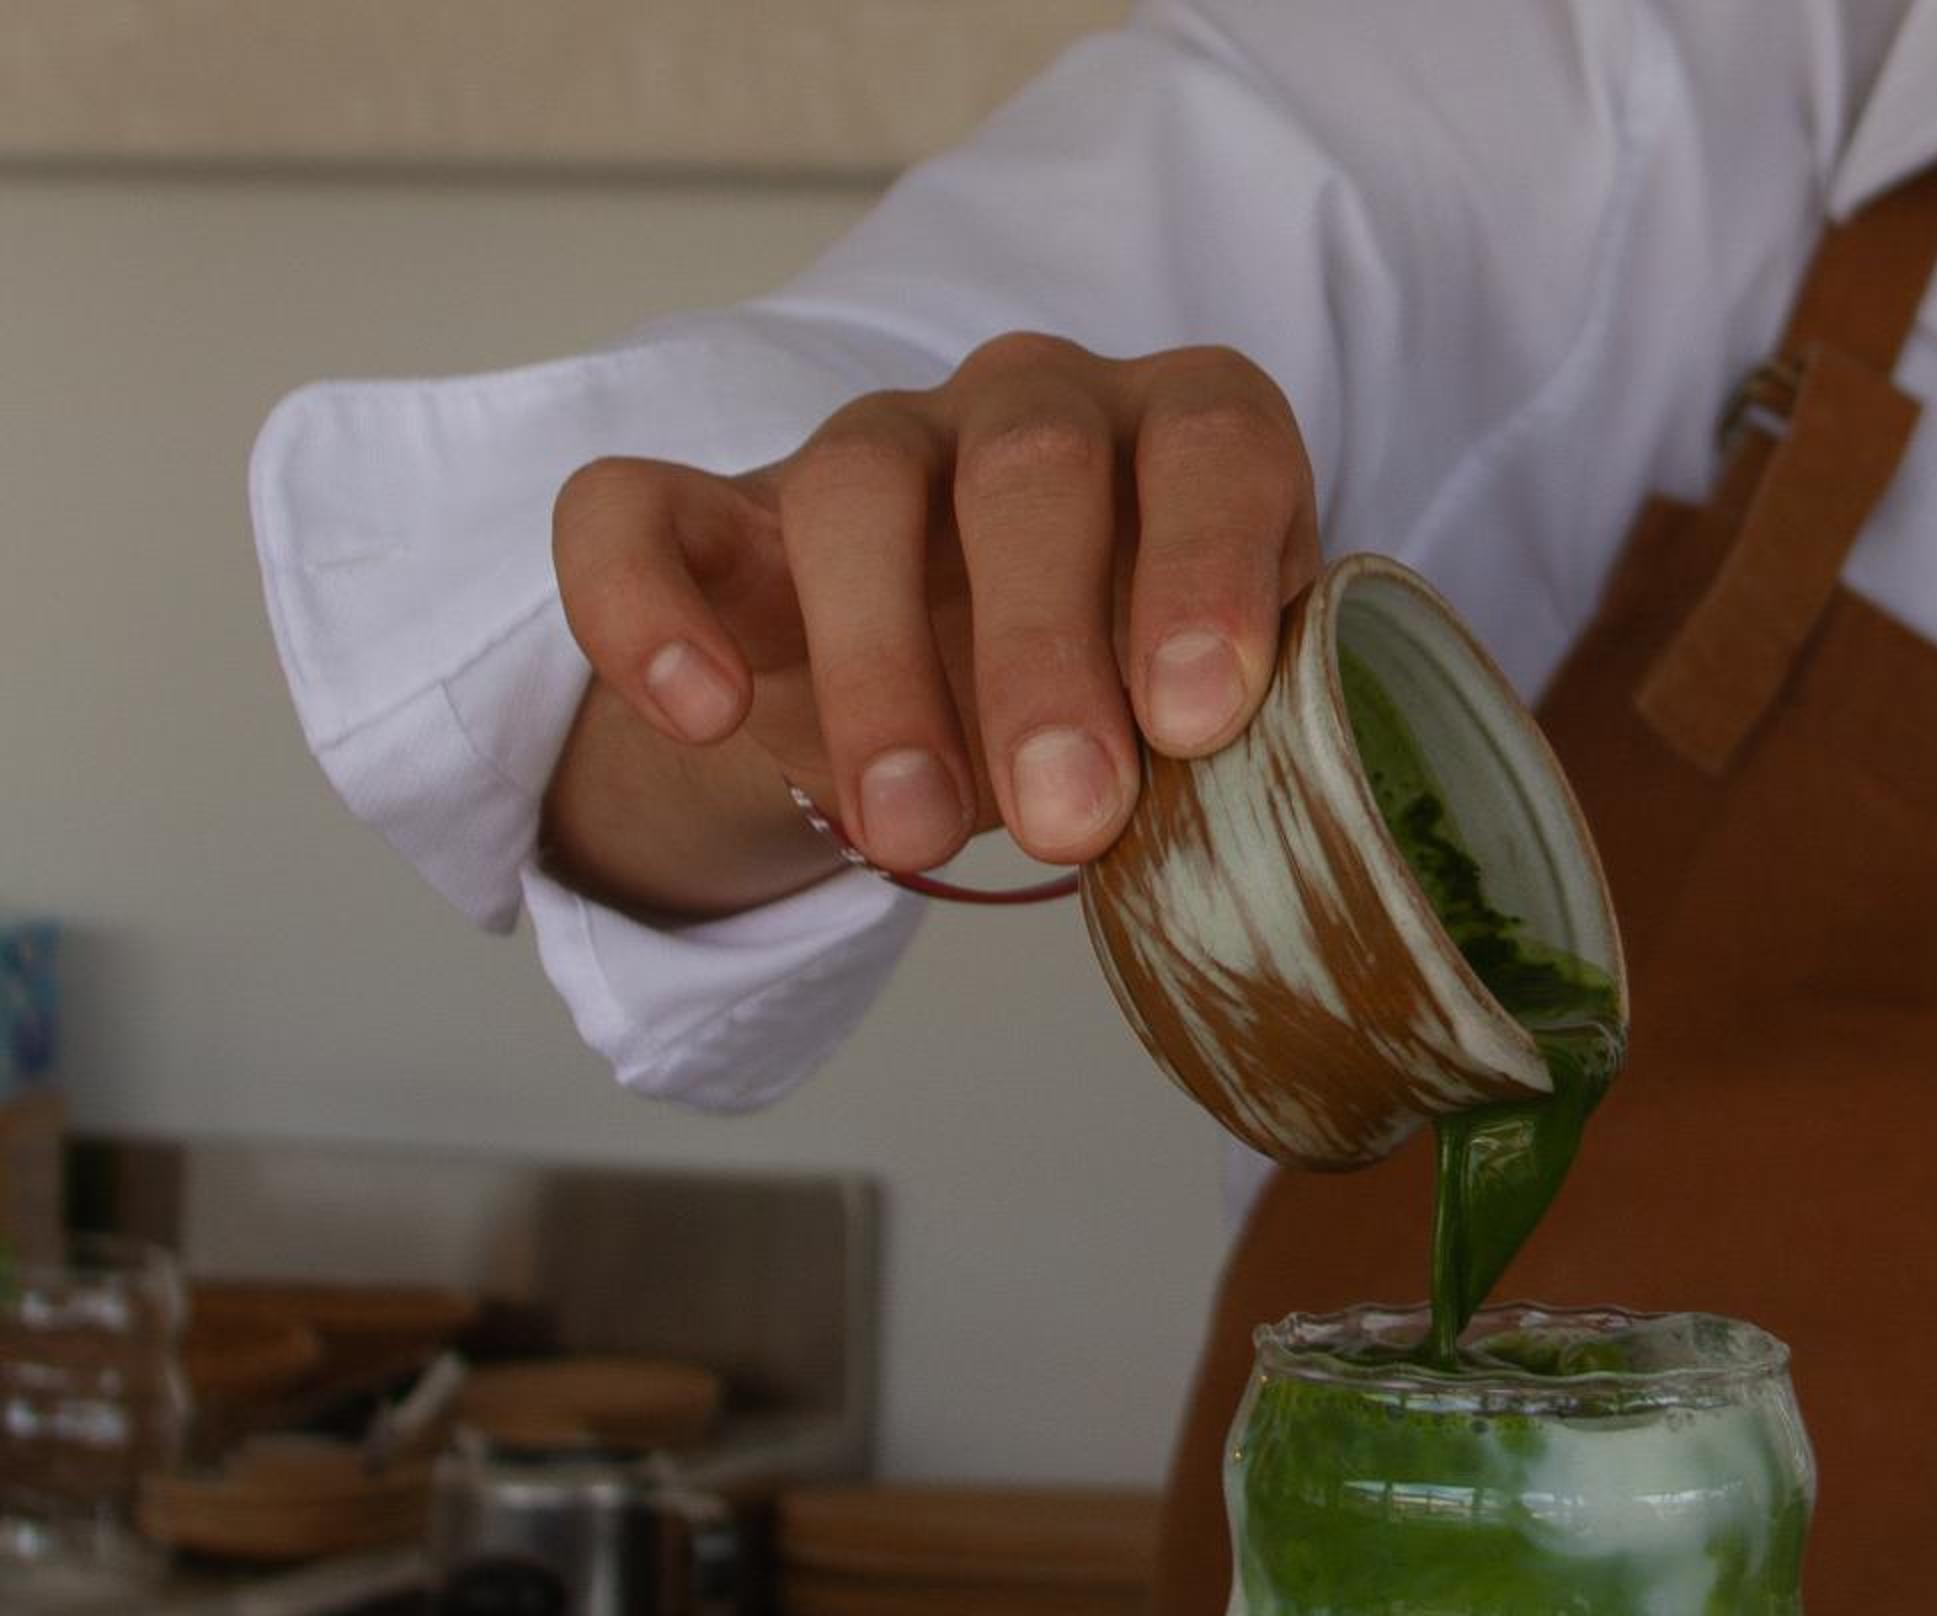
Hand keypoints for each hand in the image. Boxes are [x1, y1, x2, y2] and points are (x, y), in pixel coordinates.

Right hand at [540, 333, 1321, 916]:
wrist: (949, 731)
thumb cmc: (1116, 721)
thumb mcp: (1195, 741)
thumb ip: (1230, 752)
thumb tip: (1252, 842)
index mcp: (1177, 439)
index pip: (1214, 444)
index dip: (1208, 570)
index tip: (1195, 722)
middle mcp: (1028, 408)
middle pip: (1031, 468)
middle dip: (1048, 654)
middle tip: (1069, 820)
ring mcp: (870, 450)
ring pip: (856, 484)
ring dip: (883, 668)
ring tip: (910, 836)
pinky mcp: (723, 521)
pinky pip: (641, 512)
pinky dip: (647, 603)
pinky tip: (697, 713)